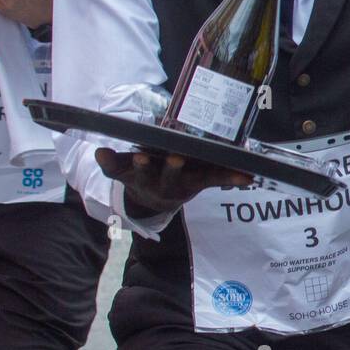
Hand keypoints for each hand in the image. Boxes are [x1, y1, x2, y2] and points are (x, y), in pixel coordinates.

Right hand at [95, 148, 251, 216]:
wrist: (153, 196)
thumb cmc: (138, 174)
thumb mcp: (121, 171)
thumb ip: (111, 163)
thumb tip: (99, 152)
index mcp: (143, 179)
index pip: (138, 174)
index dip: (139, 168)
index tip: (140, 158)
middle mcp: (165, 185)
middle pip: (168, 178)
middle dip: (172, 169)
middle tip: (176, 158)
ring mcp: (185, 185)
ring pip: (198, 180)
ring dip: (211, 175)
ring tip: (223, 169)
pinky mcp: (201, 183)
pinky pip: (218, 180)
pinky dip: (233, 179)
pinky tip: (249, 177)